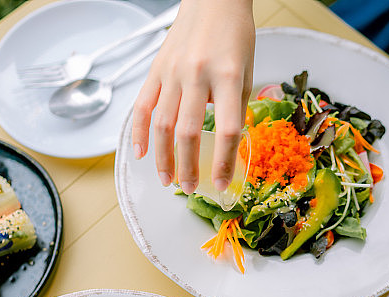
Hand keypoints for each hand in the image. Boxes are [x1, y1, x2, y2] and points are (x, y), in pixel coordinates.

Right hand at [131, 0, 254, 193]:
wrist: (213, 1)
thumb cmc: (234, 36)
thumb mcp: (247, 72)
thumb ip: (237, 108)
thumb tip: (228, 146)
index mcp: (229, 76)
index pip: (226, 129)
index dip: (224, 162)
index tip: (222, 183)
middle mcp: (198, 74)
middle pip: (189, 131)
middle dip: (189, 166)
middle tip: (191, 187)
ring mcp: (173, 72)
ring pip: (163, 124)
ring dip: (164, 157)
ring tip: (168, 179)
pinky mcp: (156, 69)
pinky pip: (143, 106)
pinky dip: (140, 132)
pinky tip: (141, 153)